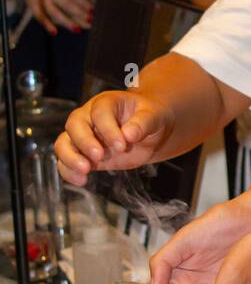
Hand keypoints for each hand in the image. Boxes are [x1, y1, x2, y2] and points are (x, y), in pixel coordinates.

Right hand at [21, 0, 91, 33]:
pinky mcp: (34, 7)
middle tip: (91, 21)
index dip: (83, 1)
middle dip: (79, 13)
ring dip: (66, 22)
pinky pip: (40, 17)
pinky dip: (46, 25)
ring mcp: (41, 0)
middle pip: (65, 4)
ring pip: (54, 12)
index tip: (93, 8)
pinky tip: (55, 33)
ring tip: (79, 30)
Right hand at [56, 89, 175, 184]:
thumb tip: (129, 134)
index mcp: (107, 103)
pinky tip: (81, 180)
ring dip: (70, 157)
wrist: (149, 131)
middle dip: (84, 142)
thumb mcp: (153, 116)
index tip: (122, 145)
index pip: (100, 112)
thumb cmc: (149, 117)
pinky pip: (66, 161)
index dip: (108, 129)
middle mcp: (89, 117)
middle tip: (99, 156)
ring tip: (85, 170)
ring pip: (64, 142)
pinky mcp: (83, 154)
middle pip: (74, 124)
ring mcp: (84, 136)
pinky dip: (68, 171)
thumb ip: (142, 123)